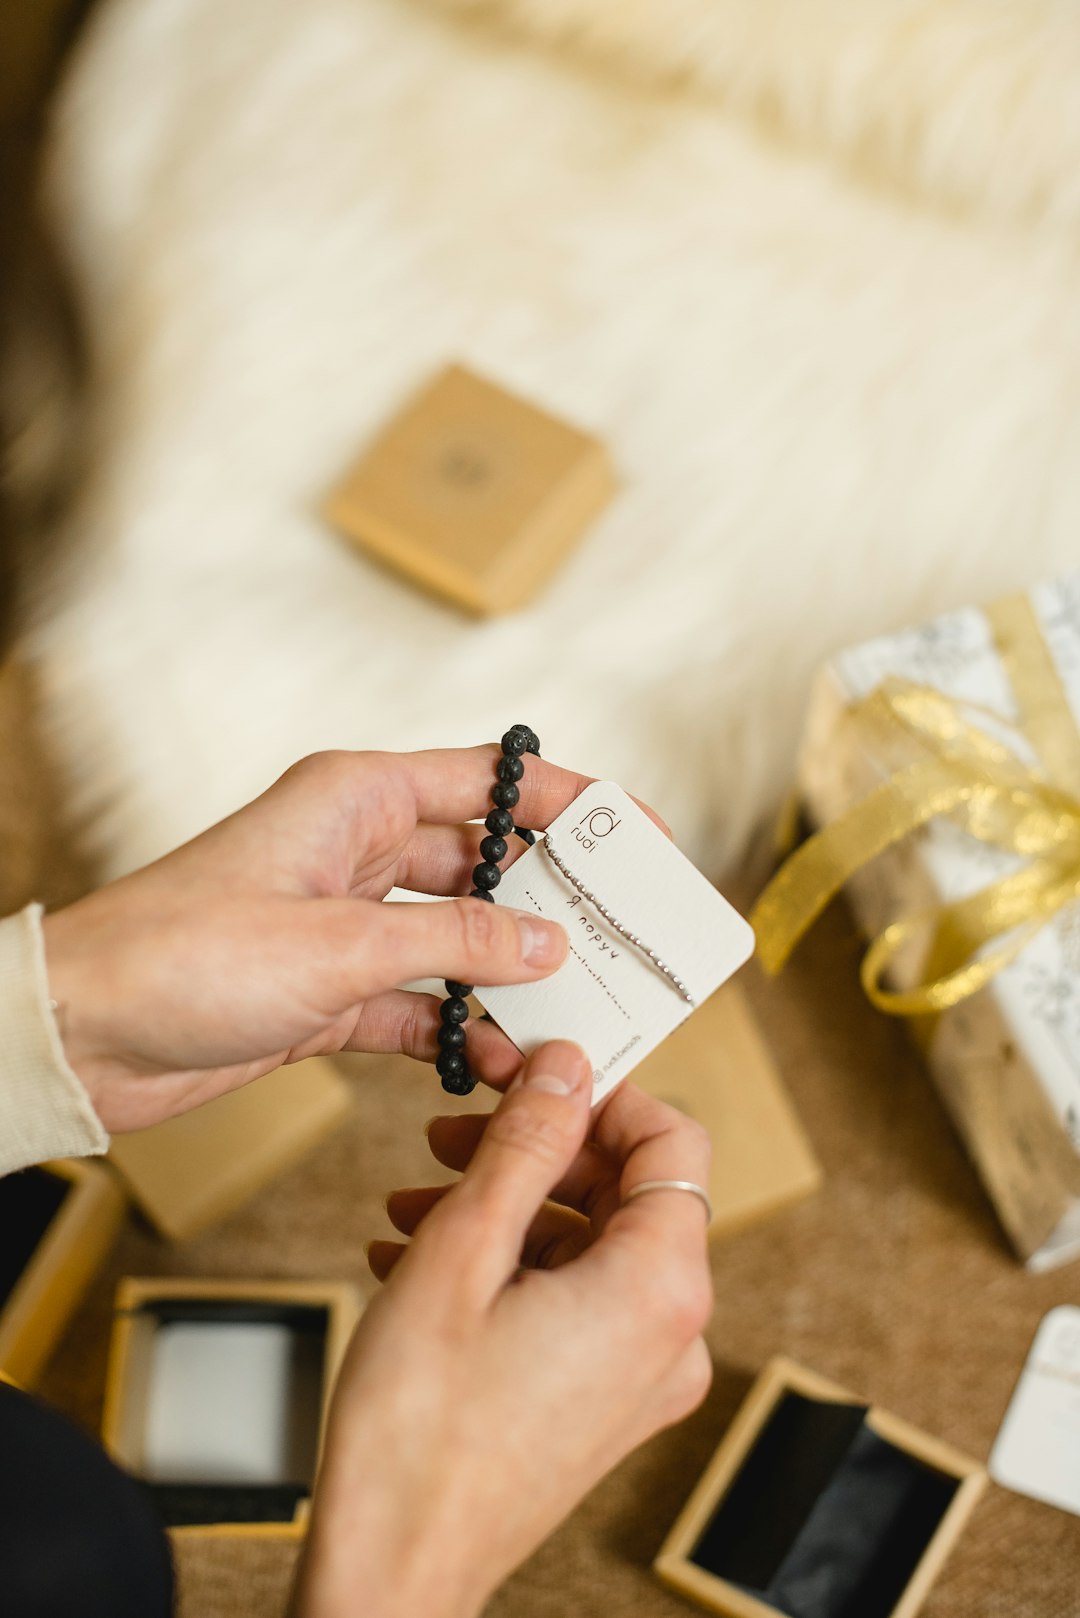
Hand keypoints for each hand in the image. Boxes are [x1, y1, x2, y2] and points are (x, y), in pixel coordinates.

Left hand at [42, 747, 595, 1130]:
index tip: (638, 829)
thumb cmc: (186, 955)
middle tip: (625, 935)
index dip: (569, 801)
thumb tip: (550, 942)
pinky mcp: (331, 990)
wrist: (84, 1035)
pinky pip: (419, 1003)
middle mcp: (358, 851)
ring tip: (580, 1009)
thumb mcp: (341, 945)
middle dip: (553, 900)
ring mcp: (347, 923)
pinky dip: (458, 1029)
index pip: (488, 782)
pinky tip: (502, 1059)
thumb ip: (457, 943)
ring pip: (458, 940)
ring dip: (511, 975)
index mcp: (358, 799)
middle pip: (484, 864)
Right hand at [291, 1041, 712, 1617]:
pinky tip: (423, 1261)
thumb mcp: (463, 1251)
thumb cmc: (419, 1433)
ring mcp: (642, 1376)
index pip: (671, 1141)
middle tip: (453, 1135)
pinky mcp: (606, 1403)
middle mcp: (672, 1333)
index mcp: (658, 1288)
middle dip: (536, 1151)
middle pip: (626, 1191)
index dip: (598, 1094)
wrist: (394, 1573)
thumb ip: (525, 1145)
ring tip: (414, 1205)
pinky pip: (575, 1300)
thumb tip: (564, 1068)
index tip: (530, 1077)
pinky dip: (509, 1266)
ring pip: (589, 1245)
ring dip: (507, 1209)